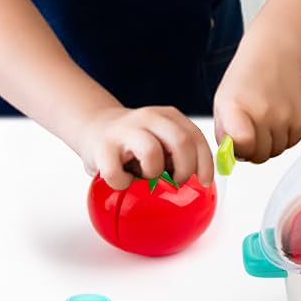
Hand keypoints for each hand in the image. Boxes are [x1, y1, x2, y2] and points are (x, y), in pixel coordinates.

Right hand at [77, 104, 214, 188]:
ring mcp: (125, 129)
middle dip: (184, 170)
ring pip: (151, 152)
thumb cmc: (135, 144)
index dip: (205, 163)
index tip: (204, 182)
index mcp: (170, 117)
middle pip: (181, 141)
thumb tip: (199, 182)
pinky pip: (117, 172)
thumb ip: (181, 153)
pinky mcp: (102, 146)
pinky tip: (123, 180)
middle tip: (175, 183)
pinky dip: (122, 183)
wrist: (95, 129)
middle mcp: (149, 117)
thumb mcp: (163, 141)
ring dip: (153, 173)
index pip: (196, 138)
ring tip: (145, 177)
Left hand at [214, 35, 300, 165]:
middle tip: (251, 130)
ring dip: (270, 143)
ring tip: (265, 120)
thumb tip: (229, 162)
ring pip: (276, 152)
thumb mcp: (223, 103)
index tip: (237, 143)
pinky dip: (284, 136)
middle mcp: (264, 113)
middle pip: (259, 155)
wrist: (275, 53)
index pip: (243, 145)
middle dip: (253, 149)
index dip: (239, 149)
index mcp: (237, 108)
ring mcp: (285, 117)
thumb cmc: (246, 78)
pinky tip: (278, 118)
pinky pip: (292, 143)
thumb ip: (224, 134)